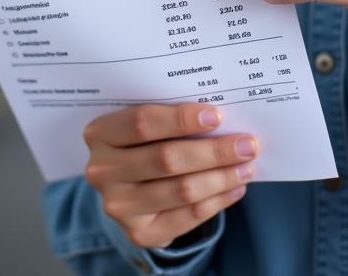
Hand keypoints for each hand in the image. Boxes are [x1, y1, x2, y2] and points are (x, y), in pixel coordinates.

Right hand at [83, 103, 257, 248]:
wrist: (126, 187)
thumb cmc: (142, 142)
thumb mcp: (142, 124)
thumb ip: (169, 116)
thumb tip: (220, 116)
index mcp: (100, 133)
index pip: (142, 123)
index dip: (181, 119)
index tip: (217, 115)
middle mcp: (102, 171)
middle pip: (166, 159)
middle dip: (213, 151)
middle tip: (247, 144)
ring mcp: (119, 206)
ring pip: (181, 190)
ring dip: (221, 177)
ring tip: (247, 166)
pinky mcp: (139, 232)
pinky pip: (187, 217)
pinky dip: (217, 201)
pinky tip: (235, 188)